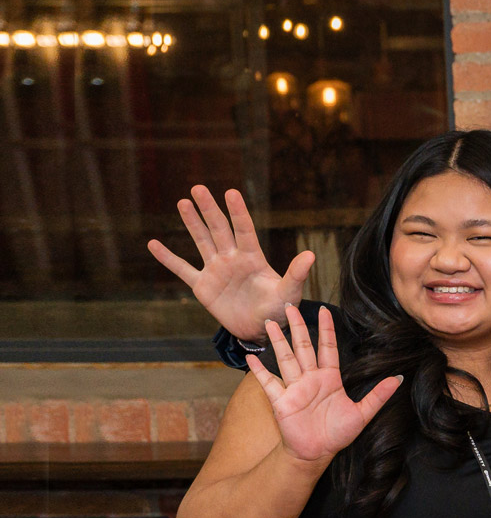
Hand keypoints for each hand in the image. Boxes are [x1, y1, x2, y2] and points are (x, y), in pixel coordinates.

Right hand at [147, 186, 312, 342]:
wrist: (261, 330)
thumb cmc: (279, 309)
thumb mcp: (289, 293)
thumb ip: (296, 274)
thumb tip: (311, 255)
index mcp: (253, 258)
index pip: (244, 230)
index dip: (238, 212)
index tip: (231, 192)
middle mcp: (233, 259)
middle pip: (219, 229)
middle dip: (209, 209)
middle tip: (198, 188)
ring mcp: (216, 270)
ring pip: (201, 241)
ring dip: (192, 223)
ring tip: (183, 202)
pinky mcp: (202, 287)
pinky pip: (182, 270)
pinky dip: (168, 258)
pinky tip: (153, 244)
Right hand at [246, 305, 401, 462]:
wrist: (316, 453)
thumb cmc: (337, 434)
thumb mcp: (362, 413)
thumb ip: (378, 395)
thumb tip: (399, 379)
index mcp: (330, 378)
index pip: (328, 347)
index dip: (327, 328)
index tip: (324, 309)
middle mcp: (311, 379)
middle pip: (303, 346)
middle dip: (298, 326)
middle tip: (290, 306)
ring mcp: (294, 388)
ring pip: (285, 358)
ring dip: (278, 341)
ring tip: (270, 322)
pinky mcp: (281, 401)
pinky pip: (268, 383)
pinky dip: (260, 371)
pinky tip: (251, 357)